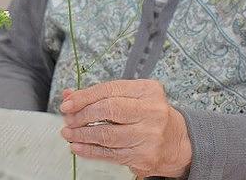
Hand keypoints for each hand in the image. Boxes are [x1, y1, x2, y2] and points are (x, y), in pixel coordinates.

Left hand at [59, 79, 191, 178]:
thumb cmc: (150, 115)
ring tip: (69, 133)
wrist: (177, 141)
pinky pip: (110, 154)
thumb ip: (100, 94)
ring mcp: (149, 135)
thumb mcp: (131, 97)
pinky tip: (78, 147)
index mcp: (148, 91)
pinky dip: (90, 151)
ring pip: (107, 135)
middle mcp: (152, 111)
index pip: (109, 90)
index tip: (68, 103)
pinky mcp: (144, 156)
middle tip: (68, 119)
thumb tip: (69, 96)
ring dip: (82, 135)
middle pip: (108, 110)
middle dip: (82, 115)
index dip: (84, 97)